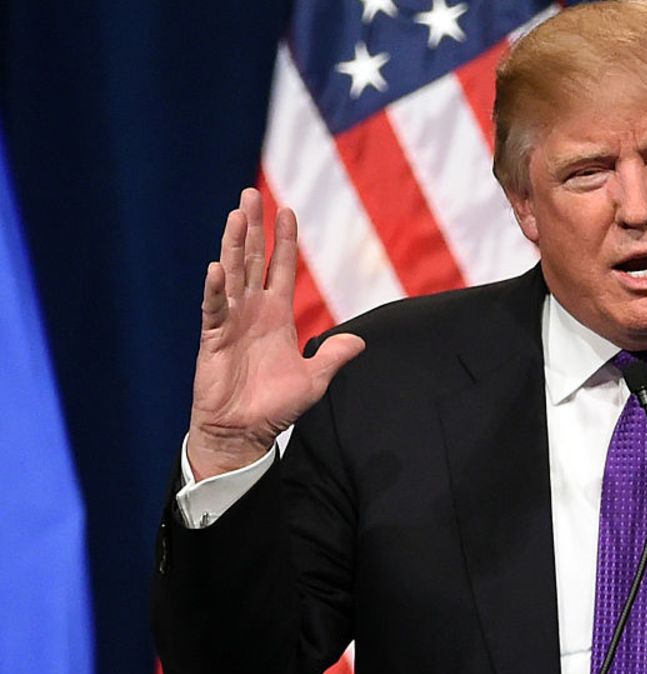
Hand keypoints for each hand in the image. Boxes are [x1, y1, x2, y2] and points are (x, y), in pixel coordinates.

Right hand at [186, 189, 365, 479]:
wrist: (245, 432)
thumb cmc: (275, 406)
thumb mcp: (315, 379)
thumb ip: (334, 356)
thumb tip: (360, 342)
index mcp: (277, 316)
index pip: (281, 268)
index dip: (284, 240)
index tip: (287, 210)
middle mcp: (253, 311)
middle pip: (252, 260)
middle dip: (253, 227)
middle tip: (250, 193)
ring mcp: (231, 322)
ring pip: (232, 274)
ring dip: (233, 245)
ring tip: (236, 215)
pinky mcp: (214, 339)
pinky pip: (214, 309)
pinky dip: (215, 289)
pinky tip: (217, 268)